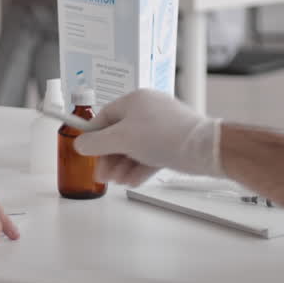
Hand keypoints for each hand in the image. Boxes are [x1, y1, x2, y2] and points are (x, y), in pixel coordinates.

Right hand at [74, 89, 222, 184]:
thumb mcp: (122, 139)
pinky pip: (151, 153)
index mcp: (135, 100)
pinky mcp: (174, 141)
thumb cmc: (164, 136)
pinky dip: (141, 167)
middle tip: (103, 176)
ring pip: (136, 147)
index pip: (105, 117)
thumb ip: (96, 143)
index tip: (86, 153)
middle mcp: (149, 109)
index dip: (94, 137)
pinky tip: (133, 181)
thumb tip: (79, 144)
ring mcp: (163, 125)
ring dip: (124, 165)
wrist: (204, 148)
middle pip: (120, 135)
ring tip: (119, 182)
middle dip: (110, 157)